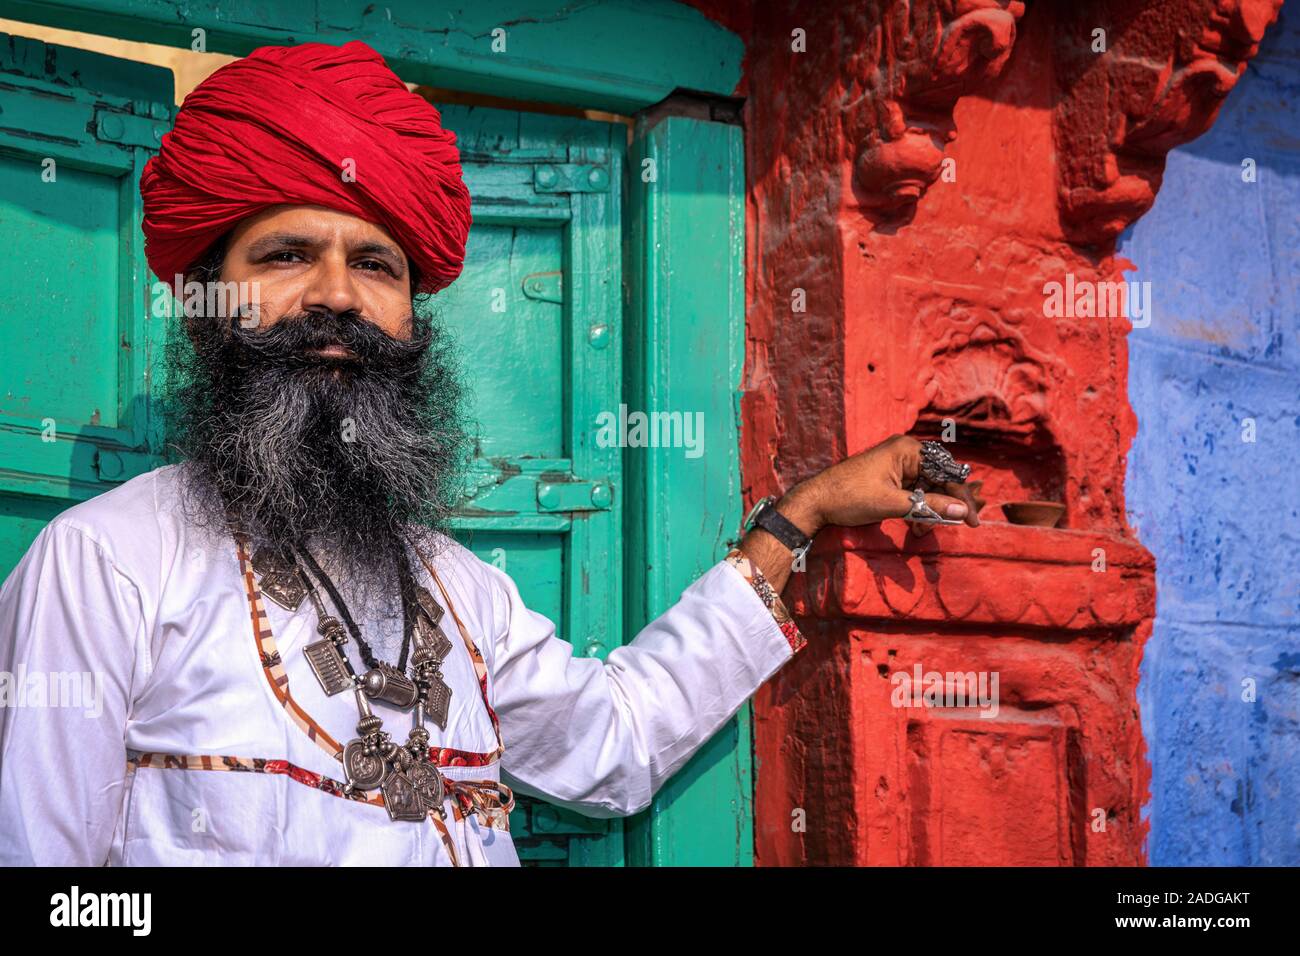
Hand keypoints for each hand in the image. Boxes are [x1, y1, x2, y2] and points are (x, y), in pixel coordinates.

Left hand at [738, 435, 983, 595]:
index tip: (973, 521)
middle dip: (943, 505)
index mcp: (907, 449)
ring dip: (929, 511)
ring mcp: (896, 465)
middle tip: (946, 528)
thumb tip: (963, 512)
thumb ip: (929, 506)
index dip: (961, 497)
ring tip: (920, 531)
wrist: (815, 501)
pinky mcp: (889, 478)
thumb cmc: (850, 497)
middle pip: (939, 479)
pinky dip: (917, 509)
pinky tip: (914, 526)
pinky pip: (914, 492)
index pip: (946, 471)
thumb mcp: (892, 503)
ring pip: (927, 488)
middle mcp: (904, 452)